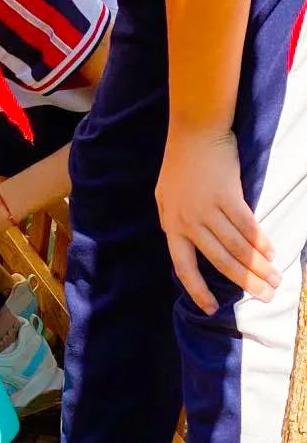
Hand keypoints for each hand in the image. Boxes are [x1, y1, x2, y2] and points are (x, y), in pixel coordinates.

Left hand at [157, 125, 277, 313]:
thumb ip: (178, 222)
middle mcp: (188, 222)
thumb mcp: (167, 197)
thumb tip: (192, 246)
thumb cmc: (181, 164)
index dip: (198, 289)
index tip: (212, 309)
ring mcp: (207, 209)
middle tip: (265, 297)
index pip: (183, 266)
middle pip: (219, 261)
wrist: (194, 132)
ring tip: (275, 279)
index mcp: (172, 224)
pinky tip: (272, 253)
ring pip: (237, 247)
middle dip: (244, 282)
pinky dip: (261, 243)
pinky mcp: (227, 196)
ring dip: (259, 266)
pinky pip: (247, 227)